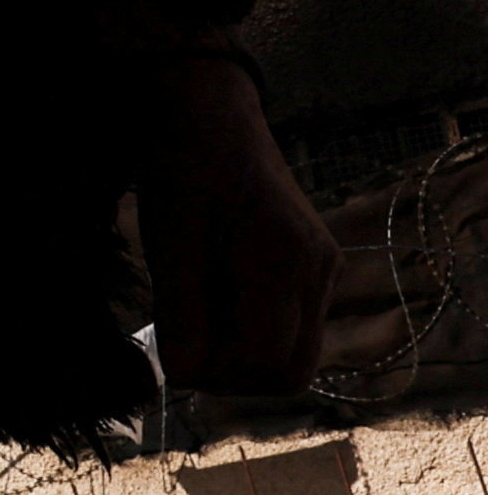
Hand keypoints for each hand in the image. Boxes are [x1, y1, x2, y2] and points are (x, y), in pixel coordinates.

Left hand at [134, 55, 337, 392]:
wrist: (211, 117)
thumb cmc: (184, 176)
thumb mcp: (170, 246)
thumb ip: (181, 315)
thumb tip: (185, 376)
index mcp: (281, 261)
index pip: (263, 361)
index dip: (215, 374)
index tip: (176, 356)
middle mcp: (317, 268)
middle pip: (291, 371)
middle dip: (236, 377)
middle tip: (188, 353)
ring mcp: (325, 265)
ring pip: (298, 354)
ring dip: (249, 360)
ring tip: (202, 331)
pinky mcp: (321, 263)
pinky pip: (300, 326)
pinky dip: (261, 335)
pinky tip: (222, 308)